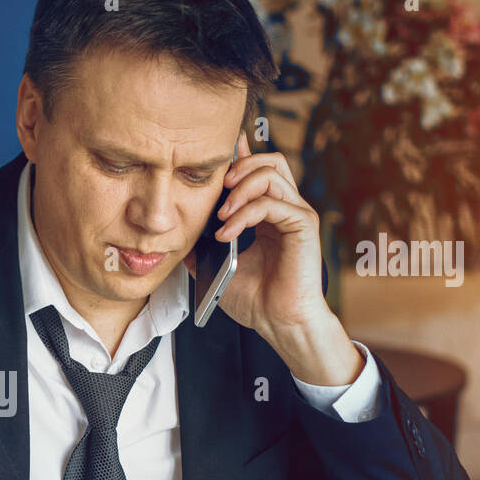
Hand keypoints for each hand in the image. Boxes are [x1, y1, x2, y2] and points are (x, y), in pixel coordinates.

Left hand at [186, 130, 361, 385]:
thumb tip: (176, 235)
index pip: (258, 172)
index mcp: (269, 215)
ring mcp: (296, 215)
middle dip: (239, 167)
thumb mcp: (218, 267)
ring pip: (272, 174)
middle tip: (217, 189)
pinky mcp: (303, 226)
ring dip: (239, 190)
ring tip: (220, 215)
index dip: (238, 158)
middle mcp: (286, 209)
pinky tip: (227, 233)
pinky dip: (245, 214)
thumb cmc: (256, 300)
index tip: (215, 156)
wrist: (278, 323)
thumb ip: (202, 246)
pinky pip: (272, 204)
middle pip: (270, 161)